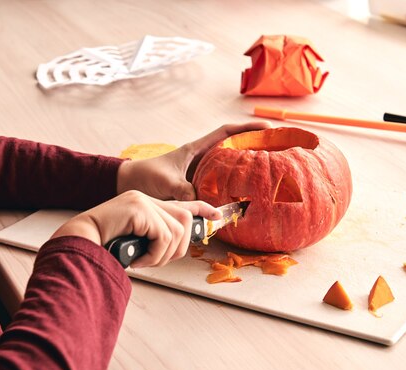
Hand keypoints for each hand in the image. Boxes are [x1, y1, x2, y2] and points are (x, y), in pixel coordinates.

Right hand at [51, 190, 221, 267]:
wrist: (78, 242)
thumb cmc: (101, 245)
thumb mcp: (134, 240)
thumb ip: (152, 238)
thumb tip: (175, 247)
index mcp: (144, 203)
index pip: (181, 202)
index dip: (201, 210)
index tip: (217, 215)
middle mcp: (145, 198)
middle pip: (184, 221)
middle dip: (177, 248)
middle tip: (155, 261)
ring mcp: (142, 202)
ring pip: (175, 232)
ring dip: (162, 255)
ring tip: (143, 261)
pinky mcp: (139, 209)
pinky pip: (163, 238)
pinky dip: (153, 256)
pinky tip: (137, 260)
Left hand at [116, 121, 270, 200]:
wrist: (128, 185)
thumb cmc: (145, 177)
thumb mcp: (165, 182)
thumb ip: (184, 191)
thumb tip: (202, 204)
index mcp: (195, 150)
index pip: (225, 133)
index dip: (246, 129)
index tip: (267, 128)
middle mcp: (200, 159)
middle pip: (232, 148)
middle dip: (253, 147)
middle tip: (276, 151)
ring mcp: (199, 174)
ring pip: (227, 168)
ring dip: (244, 169)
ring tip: (268, 173)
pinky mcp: (195, 188)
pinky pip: (218, 186)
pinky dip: (230, 189)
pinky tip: (241, 197)